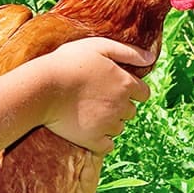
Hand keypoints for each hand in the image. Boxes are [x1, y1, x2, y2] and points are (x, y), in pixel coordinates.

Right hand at [39, 37, 151, 153]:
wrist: (42, 87)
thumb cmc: (68, 62)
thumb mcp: (99, 46)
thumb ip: (128, 52)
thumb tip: (151, 59)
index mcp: (125, 83)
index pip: (143, 93)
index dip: (132, 90)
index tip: (116, 87)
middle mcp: (121, 106)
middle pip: (130, 111)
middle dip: (119, 105)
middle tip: (97, 97)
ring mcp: (107, 124)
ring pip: (119, 128)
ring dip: (109, 122)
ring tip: (88, 111)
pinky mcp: (93, 140)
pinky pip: (107, 146)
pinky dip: (101, 140)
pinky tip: (88, 129)